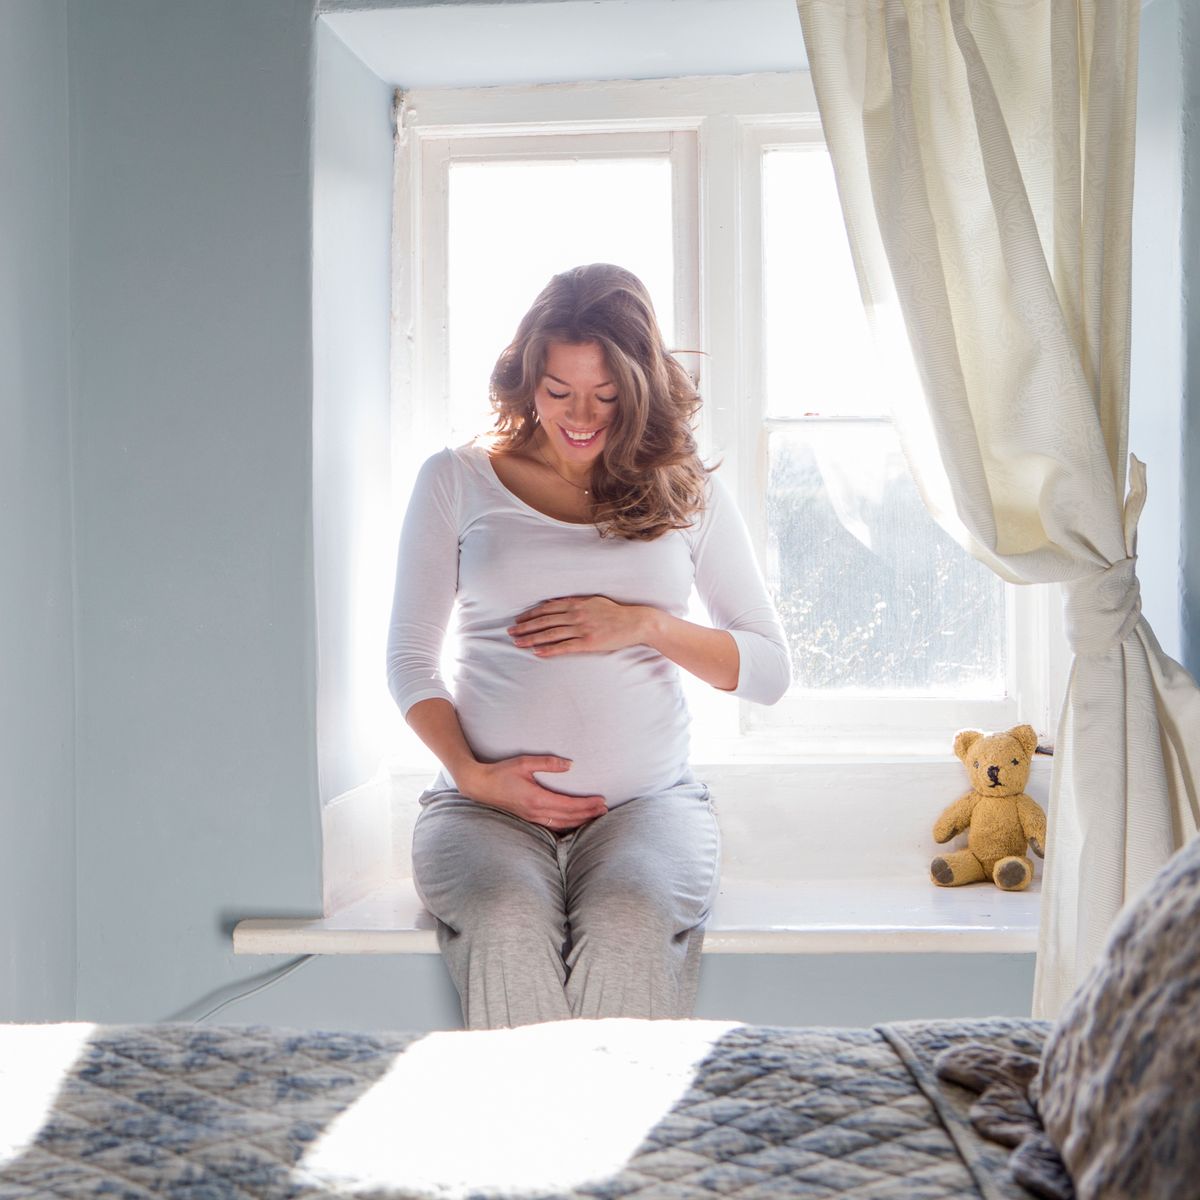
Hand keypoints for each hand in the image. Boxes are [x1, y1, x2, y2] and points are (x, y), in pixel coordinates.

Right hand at [459, 755, 607, 830]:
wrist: (480, 786)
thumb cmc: (501, 772)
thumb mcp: (524, 763)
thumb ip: (548, 763)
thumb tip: (570, 764)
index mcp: (536, 798)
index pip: (568, 805)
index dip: (587, 804)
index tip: (601, 801)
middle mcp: (536, 812)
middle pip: (569, 817)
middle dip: (589, 814)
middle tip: (605, 809)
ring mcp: (532, 818)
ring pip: (562, 825)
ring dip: (580, 821)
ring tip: (596, 817)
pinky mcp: (529, 819)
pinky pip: (553, 827)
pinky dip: (567, 826)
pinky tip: (575, 824)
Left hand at [508, 595, 651, 657]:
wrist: (635, 622)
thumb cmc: (615, 612)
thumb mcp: (593, 601)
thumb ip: (575, 602)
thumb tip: (557, 603)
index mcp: (576, 604)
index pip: (547, 609)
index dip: (530, 615)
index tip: (518, 620)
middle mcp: (575, 614)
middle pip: (544, 621)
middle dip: (525, 627)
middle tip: (510, 632)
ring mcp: (581, 629)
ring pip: (550, 634)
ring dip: (532, 639)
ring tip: (518, 643)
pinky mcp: (588, 642)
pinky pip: (564, 647)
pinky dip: (549, 650)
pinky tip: (537, 653)